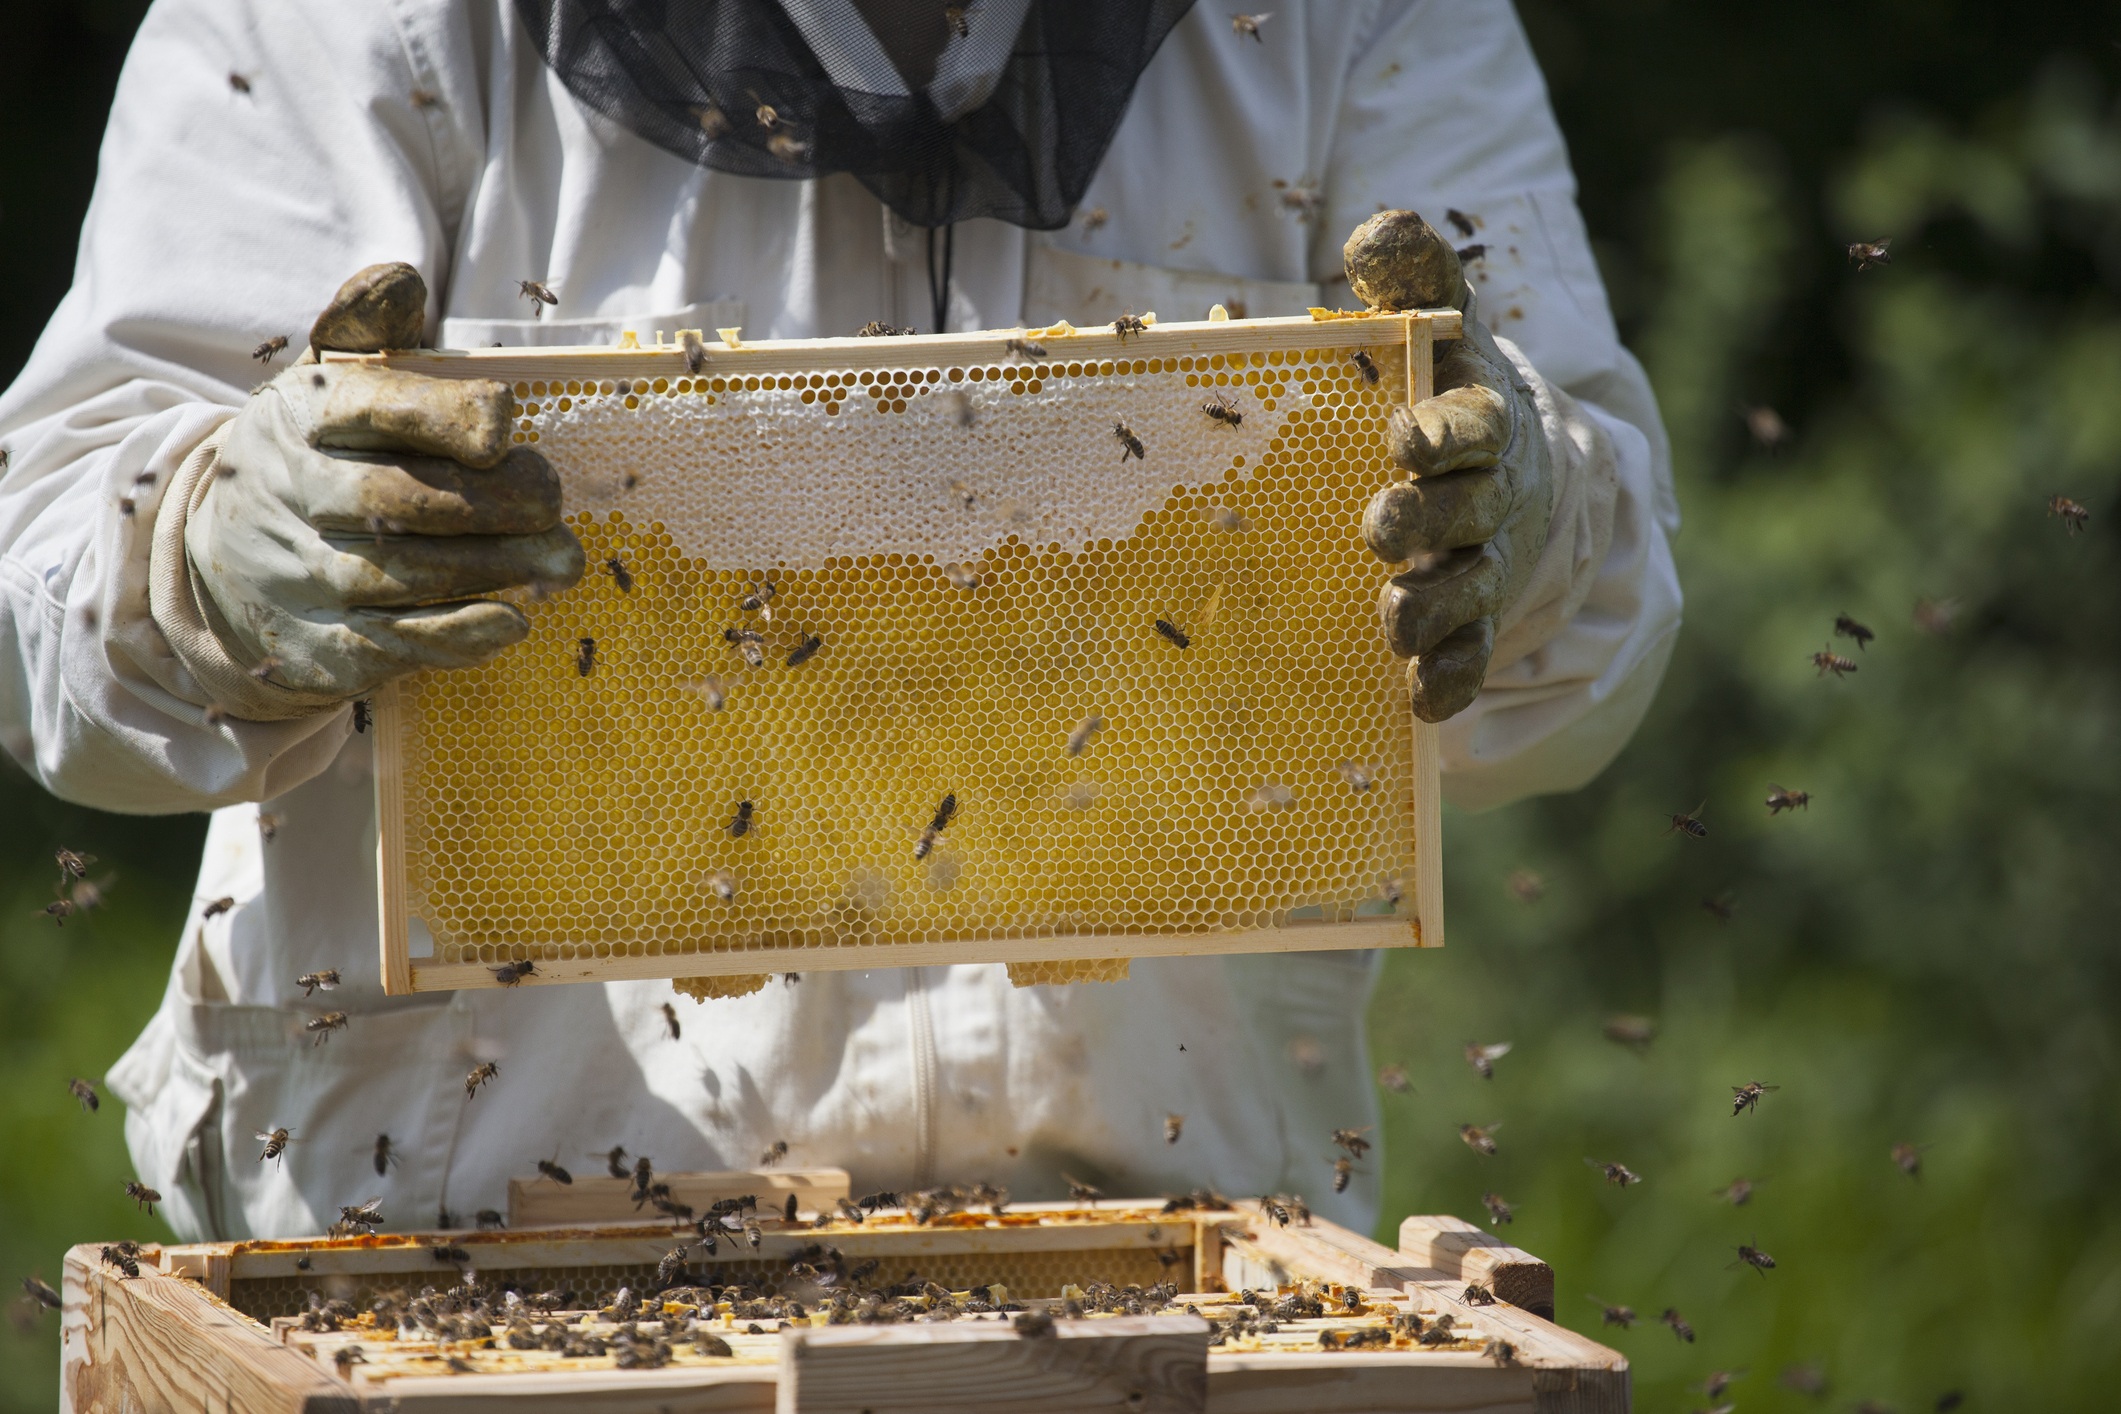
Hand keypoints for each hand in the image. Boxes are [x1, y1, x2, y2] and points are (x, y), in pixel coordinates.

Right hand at [180, 264, 583, 709]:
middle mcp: (292, 493)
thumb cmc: (317, 453)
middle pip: (398, 500)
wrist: (220, 557)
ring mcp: (300, 575)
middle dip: (491, 502)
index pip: (370, 407)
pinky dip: (460, 635)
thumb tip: (400, 278)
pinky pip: (394, 643)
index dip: (444, 415)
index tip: (505, 422)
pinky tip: (512, 619)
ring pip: (405, 576)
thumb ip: (371, 324)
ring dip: (495, 568)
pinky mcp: (318, 644)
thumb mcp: (330, 379)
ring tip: (560, 559)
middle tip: (552, 501)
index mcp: (302, 416)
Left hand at [1344, 211, 1554, 722]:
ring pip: (1470, 591)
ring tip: (1394, 616)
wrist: (1513, 466)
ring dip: (1433, 608)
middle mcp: (1492, 495)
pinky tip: (1421, 704)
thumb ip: (1413, 274)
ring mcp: (1487, 561)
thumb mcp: (1438, 325)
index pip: (1472, 424)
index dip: (1445, 433)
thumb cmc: (1448, 388)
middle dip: (1428, 522)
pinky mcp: (1478, 618)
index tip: (1407, 435)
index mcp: (1481, 421)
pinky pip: (1471, 656)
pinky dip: (1451, 681)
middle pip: (1468, 513)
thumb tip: (1376, 230)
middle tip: (1380, 528)